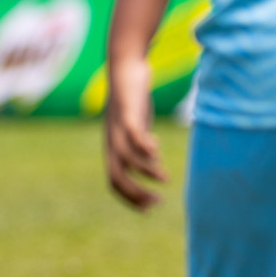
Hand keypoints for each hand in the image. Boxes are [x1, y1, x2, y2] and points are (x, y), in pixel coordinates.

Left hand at [105, 57, 166, 210]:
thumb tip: (152, 162)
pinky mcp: (126, 111)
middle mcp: (111, 141)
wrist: (125, 68)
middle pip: (116, 176)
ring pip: (126, 157)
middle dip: (134, 193)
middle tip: (156, 203)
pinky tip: (157, 150)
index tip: (148, 208)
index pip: (115, 181)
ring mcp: (117, 127)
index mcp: (113, 147)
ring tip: (164, 178)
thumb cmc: (133, 99)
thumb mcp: (138, 126)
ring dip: (145, 171)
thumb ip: (142, 145)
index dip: (129, 197)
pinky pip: (132, 133)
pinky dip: (144, 145)